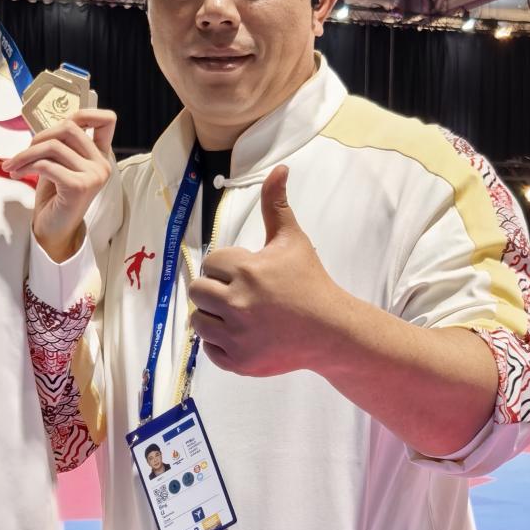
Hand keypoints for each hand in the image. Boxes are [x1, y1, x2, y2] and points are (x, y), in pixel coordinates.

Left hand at [3, 110, 116, 262]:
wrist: (53, 231)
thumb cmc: (55, 197)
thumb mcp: (59, 164)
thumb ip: (60, 144)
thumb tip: (44, 125)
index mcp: (100, 156)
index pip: (107, 120)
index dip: (84, 113)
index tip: (57, 124)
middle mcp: (102, 164)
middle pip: (69, 127)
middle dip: (39, 136)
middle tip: (23, 153)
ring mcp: (94, 175)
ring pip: (54, 146)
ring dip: (26, 154)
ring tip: (13, 165)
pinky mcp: (79, 186)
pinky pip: (47, 164)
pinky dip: (26, 166)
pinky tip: (17, 174)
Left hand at [188, 166, 355, 376]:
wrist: (331, 331)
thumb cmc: (310, 282)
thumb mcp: (292, 240)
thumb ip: (277, 204)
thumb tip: (279, 168)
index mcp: (247, 271)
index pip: (210, 263)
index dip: (227, 266)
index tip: (248, 273)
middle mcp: (238, 304)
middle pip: (198, 291)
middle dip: (214, 290)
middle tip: (238, 294)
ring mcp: (237, 336)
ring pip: (199, 321)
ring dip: (214, 316)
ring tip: (239, 314)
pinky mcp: (239, 362)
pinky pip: (210, 350)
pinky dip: (221, 344)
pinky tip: (244, 335)